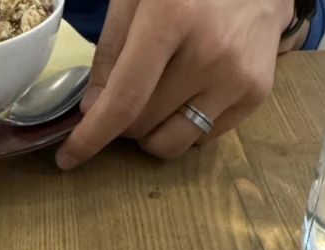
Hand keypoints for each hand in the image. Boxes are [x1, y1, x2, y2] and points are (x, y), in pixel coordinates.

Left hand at [56, 0, 294, 168]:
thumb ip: (110, 50)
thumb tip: (93, 111)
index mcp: (171, 18)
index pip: (124, 100)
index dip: (91, 137)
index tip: (68, 157)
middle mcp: (208, 53)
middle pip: (143, 125)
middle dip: (123, 121)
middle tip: (128, 94)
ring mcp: (236, 77)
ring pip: (172, 143)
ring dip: (152, 132)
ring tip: (159, 96)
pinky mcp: (255, 94)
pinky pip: (202, 138)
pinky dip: (186, 125)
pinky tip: (193, 89)